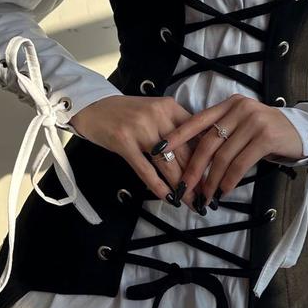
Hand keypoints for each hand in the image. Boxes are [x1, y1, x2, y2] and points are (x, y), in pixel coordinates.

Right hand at [69, 94, 200, 209]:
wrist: (93, 106)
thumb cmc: (127, 113)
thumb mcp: (155, 113)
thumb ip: (175, 128)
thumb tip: (199, 155)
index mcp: (169, 107)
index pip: (196, 134)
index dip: (207, 157)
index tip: (215, 176)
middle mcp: (158, 115)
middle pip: (184, 151)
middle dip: (196, 177)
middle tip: (206, 196)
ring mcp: (140, 128)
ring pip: (167, 163)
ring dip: (180, 186)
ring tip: (190, 202)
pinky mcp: (124, 142)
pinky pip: (145, 169)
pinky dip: (158, 186)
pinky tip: (167, 198)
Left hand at [160, 93, 304, 207]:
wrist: (301, 132)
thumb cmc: (266, 133)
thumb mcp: (241, 126)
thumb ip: (221, 133)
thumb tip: (193, 159)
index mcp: (228, 105)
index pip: (197, 120)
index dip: (177, 136)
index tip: (159, 149)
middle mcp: (239, 109)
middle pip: (207, 142)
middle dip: (193, 168)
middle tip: (184, 187)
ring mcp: (253, 121)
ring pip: (223, 156)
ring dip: (212, 180)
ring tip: (205, 196)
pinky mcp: (266, 136)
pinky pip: (240, 163)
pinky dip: (229, 180)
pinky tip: (223, 190)